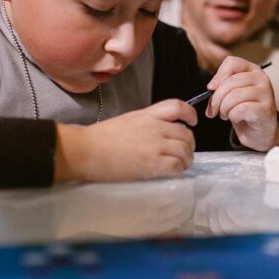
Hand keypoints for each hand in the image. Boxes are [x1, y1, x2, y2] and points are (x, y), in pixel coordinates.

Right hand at [54, 99, 196, 182]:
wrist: (86, 150)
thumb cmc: (101, 137)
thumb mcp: (128, 121)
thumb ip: (147, 123)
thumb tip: (161, 133)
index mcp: (147, 114)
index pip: (178, 107)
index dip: (190, 114)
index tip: (192, 122)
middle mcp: (155, 128)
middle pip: (186, 133)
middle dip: (189, 144)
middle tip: (184, 152)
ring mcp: (155, 146)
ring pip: (184, 151)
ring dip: (186, 159)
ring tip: (180, 164)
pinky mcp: (152, 164)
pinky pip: (176, 165)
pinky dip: (179, 169)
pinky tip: (173, 171)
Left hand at [206, 56, 278, 150]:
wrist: (260, 131)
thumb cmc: (244, 110)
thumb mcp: (231, 94)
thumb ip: (221, 87)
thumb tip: (210, 88)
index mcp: (252, 70)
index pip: (232, 62)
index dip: (218, 75)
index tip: (210, 88)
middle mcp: (262, 78)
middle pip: (230, 81)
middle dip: (216, 98)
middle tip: (214, 110)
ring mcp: (266, 93)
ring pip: (235, 96)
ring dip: (224, 109)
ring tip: (225, 114)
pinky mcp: (266, 110)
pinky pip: (241, 109)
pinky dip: (233, 116)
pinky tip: (236, 119)